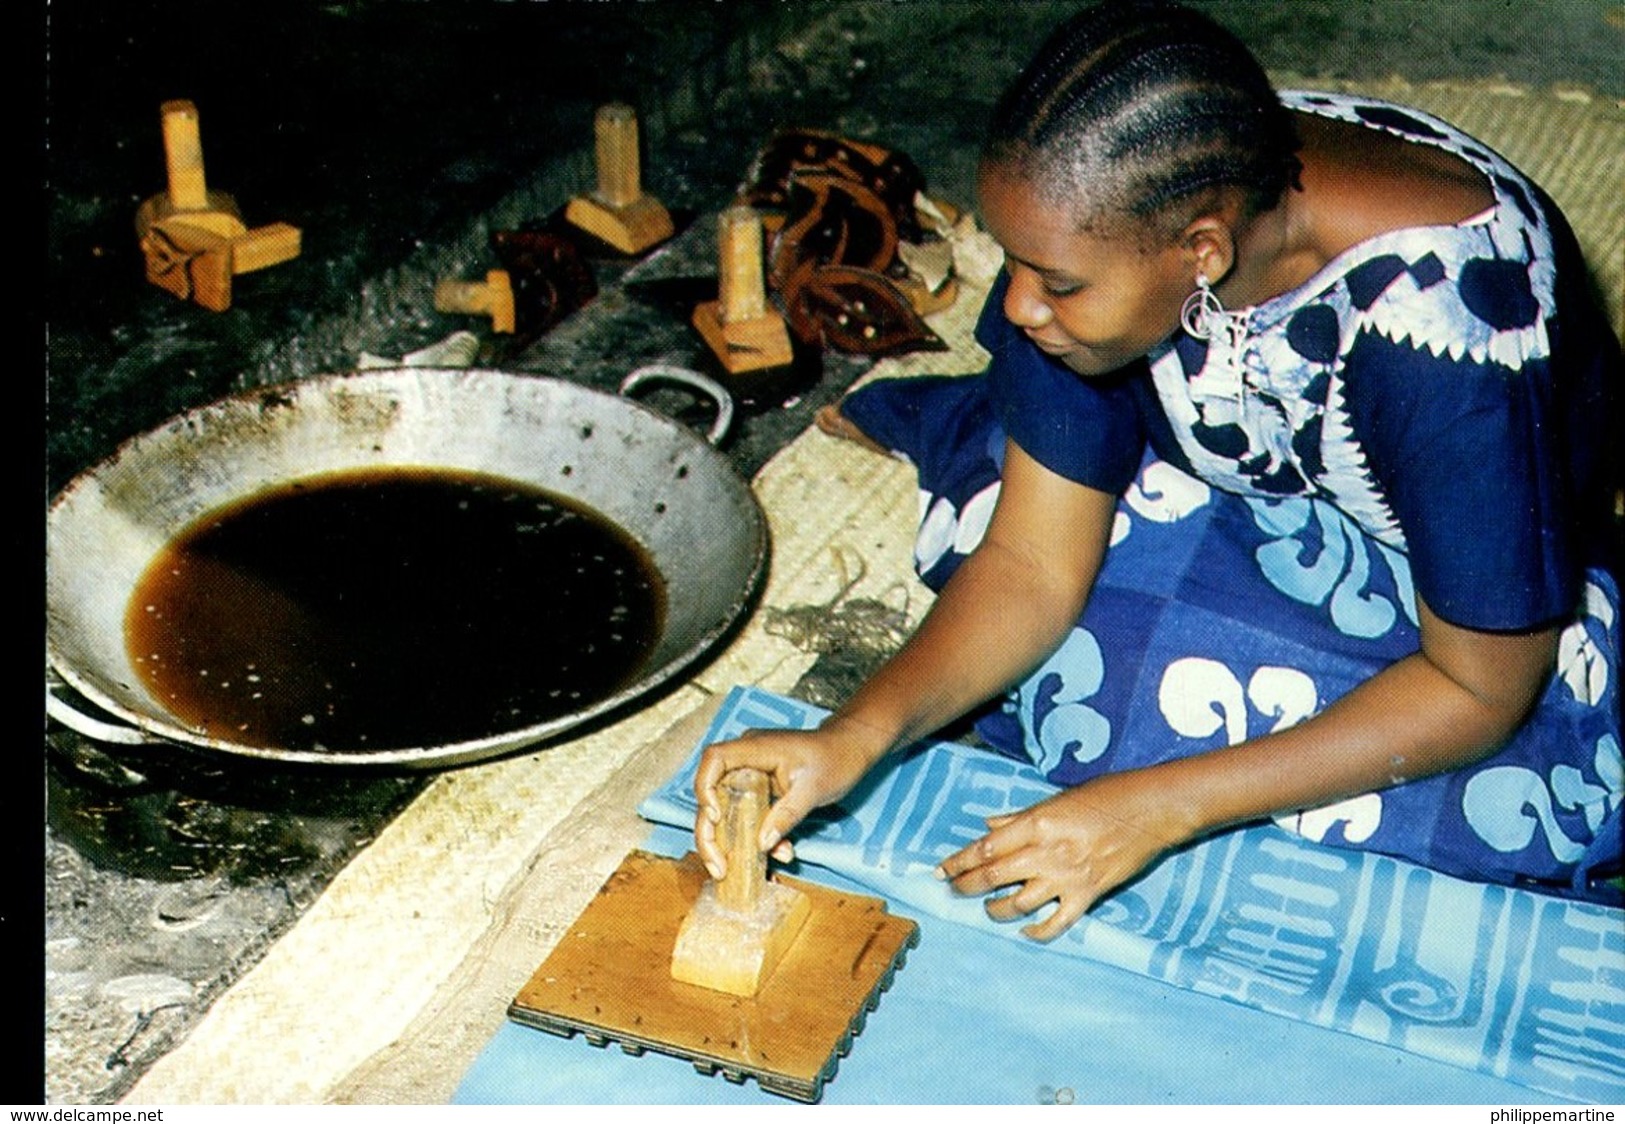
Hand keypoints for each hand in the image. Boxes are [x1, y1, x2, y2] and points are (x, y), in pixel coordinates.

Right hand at [693, 716, 886, 879]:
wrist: (853, 750)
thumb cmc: (836, 758)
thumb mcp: (813, 790)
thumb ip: (786, 815)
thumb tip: (762, 844)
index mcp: (755, 749)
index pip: (714, 759)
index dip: (705, 788)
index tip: (716, 817)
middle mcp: (747, 761)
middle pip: (712, 794)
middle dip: (710, 833)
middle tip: (718, 866)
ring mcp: (753, 777)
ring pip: (727, 811)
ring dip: (730, 842)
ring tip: (732, 871)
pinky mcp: (762, 792)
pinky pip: (749, 817)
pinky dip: (758, 837)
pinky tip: (779, 853)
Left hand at [936, 772, 1183, 941]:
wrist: (1153, 810)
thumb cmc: (1107, 795)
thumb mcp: (1059, 798)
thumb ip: (1021, 816)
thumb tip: (990, 825)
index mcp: (1037, 823)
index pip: (986, 847)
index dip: (958, 861)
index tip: (940, 870)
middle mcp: (1047, 852)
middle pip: (993, 877)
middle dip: (966, 886)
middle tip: (953, 890)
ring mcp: (1067, 877)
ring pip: (1017, 904)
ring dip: (995, 910)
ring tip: (988, 909)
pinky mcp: (1088, 895)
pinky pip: (1054, 923)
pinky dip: (1036, 931)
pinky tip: (1025, 930)